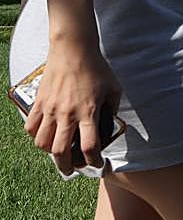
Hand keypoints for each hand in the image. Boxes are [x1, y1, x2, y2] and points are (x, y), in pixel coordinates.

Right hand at [25, 44, 121, 173]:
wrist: (73, 50)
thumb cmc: (96, 67)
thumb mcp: (114, 87)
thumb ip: (112, 107)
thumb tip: (110, 122)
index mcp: (89, 111)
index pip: (89, 147)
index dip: (93, 161)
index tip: (97, 164)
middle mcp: (67, 114)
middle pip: (60, 152)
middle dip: (66, 166)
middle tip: (71, 169)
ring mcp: (50, 109)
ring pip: (42, 143)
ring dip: (49, 152)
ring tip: (57, 151)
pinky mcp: (38, 103)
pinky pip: (31, 128)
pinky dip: (36, 136)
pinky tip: (44, 135)